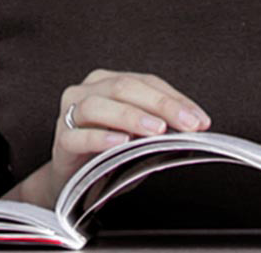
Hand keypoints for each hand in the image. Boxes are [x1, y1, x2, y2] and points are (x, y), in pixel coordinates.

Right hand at [52, 70, 210, 197]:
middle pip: (124, 87)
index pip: (145, 81)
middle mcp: (86, 91)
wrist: (76, 179)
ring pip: (97, 105)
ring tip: (156, 130)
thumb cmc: (108, 152)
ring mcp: (70, 114)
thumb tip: (193, 125)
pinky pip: (79, 136)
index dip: (174, 98)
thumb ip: (159, 124)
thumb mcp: (138, 134)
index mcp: (107, 82)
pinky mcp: (62, 141)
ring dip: (130, 116)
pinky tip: (121, 142)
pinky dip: (102, 138)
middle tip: (185, 124)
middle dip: (160, 105)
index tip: (198, 119)